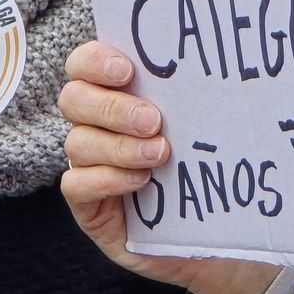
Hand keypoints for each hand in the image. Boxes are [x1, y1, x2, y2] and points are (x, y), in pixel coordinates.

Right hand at [60, 41, 279, 293]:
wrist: (218, 233)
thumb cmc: (211, 166)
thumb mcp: (205, 125)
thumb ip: (197, 94)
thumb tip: (220, 64)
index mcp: (118, 94)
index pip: (84, 64)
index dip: (95, 60)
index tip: (127, 69)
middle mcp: (96, 126)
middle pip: (73, 99)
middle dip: (112, 107)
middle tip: (153, 120)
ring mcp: (89, 165)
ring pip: (77, 143)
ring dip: (119, 146)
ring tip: (160, 154)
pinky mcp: (89, 205)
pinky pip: (75, 185)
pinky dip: (107, 179)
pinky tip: (141, 182)